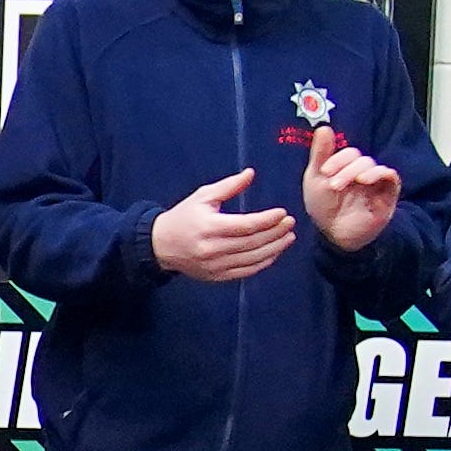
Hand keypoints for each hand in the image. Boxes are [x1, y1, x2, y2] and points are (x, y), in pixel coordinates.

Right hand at [151, 169, 293, 281]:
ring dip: (274, 249)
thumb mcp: (202, 196)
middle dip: (275, 233)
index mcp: (209, 227)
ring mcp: (215, 265)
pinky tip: (274, 253)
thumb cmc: (183, 216)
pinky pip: (245, 272)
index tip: (282, 212)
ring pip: (252, 259)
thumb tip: (251, 174)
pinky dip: (262, 263)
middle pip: (252, 243)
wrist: (160, 245)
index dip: (267, 220)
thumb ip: (228, 186)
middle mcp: (213, 249)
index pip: (246, 225)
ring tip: (288, 238)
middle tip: (290, 223)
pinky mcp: (216, 276)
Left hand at [301, 124, 402, 251]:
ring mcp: (376, 183)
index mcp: (347, 167)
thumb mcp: (316, 178)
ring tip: (344, 185)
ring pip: (374, 166)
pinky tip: (365, 180)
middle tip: (333, 184)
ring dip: (358, 171)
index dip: (337, 158)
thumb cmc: (325, 208)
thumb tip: (324, 127)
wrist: (334, 234)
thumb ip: (320, 154)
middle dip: (345, 168)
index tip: (324, 171)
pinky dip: (380, 174)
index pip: (349, 153)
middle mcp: (363, 172)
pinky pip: (391, 177)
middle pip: (361, 159)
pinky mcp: (387, 195)